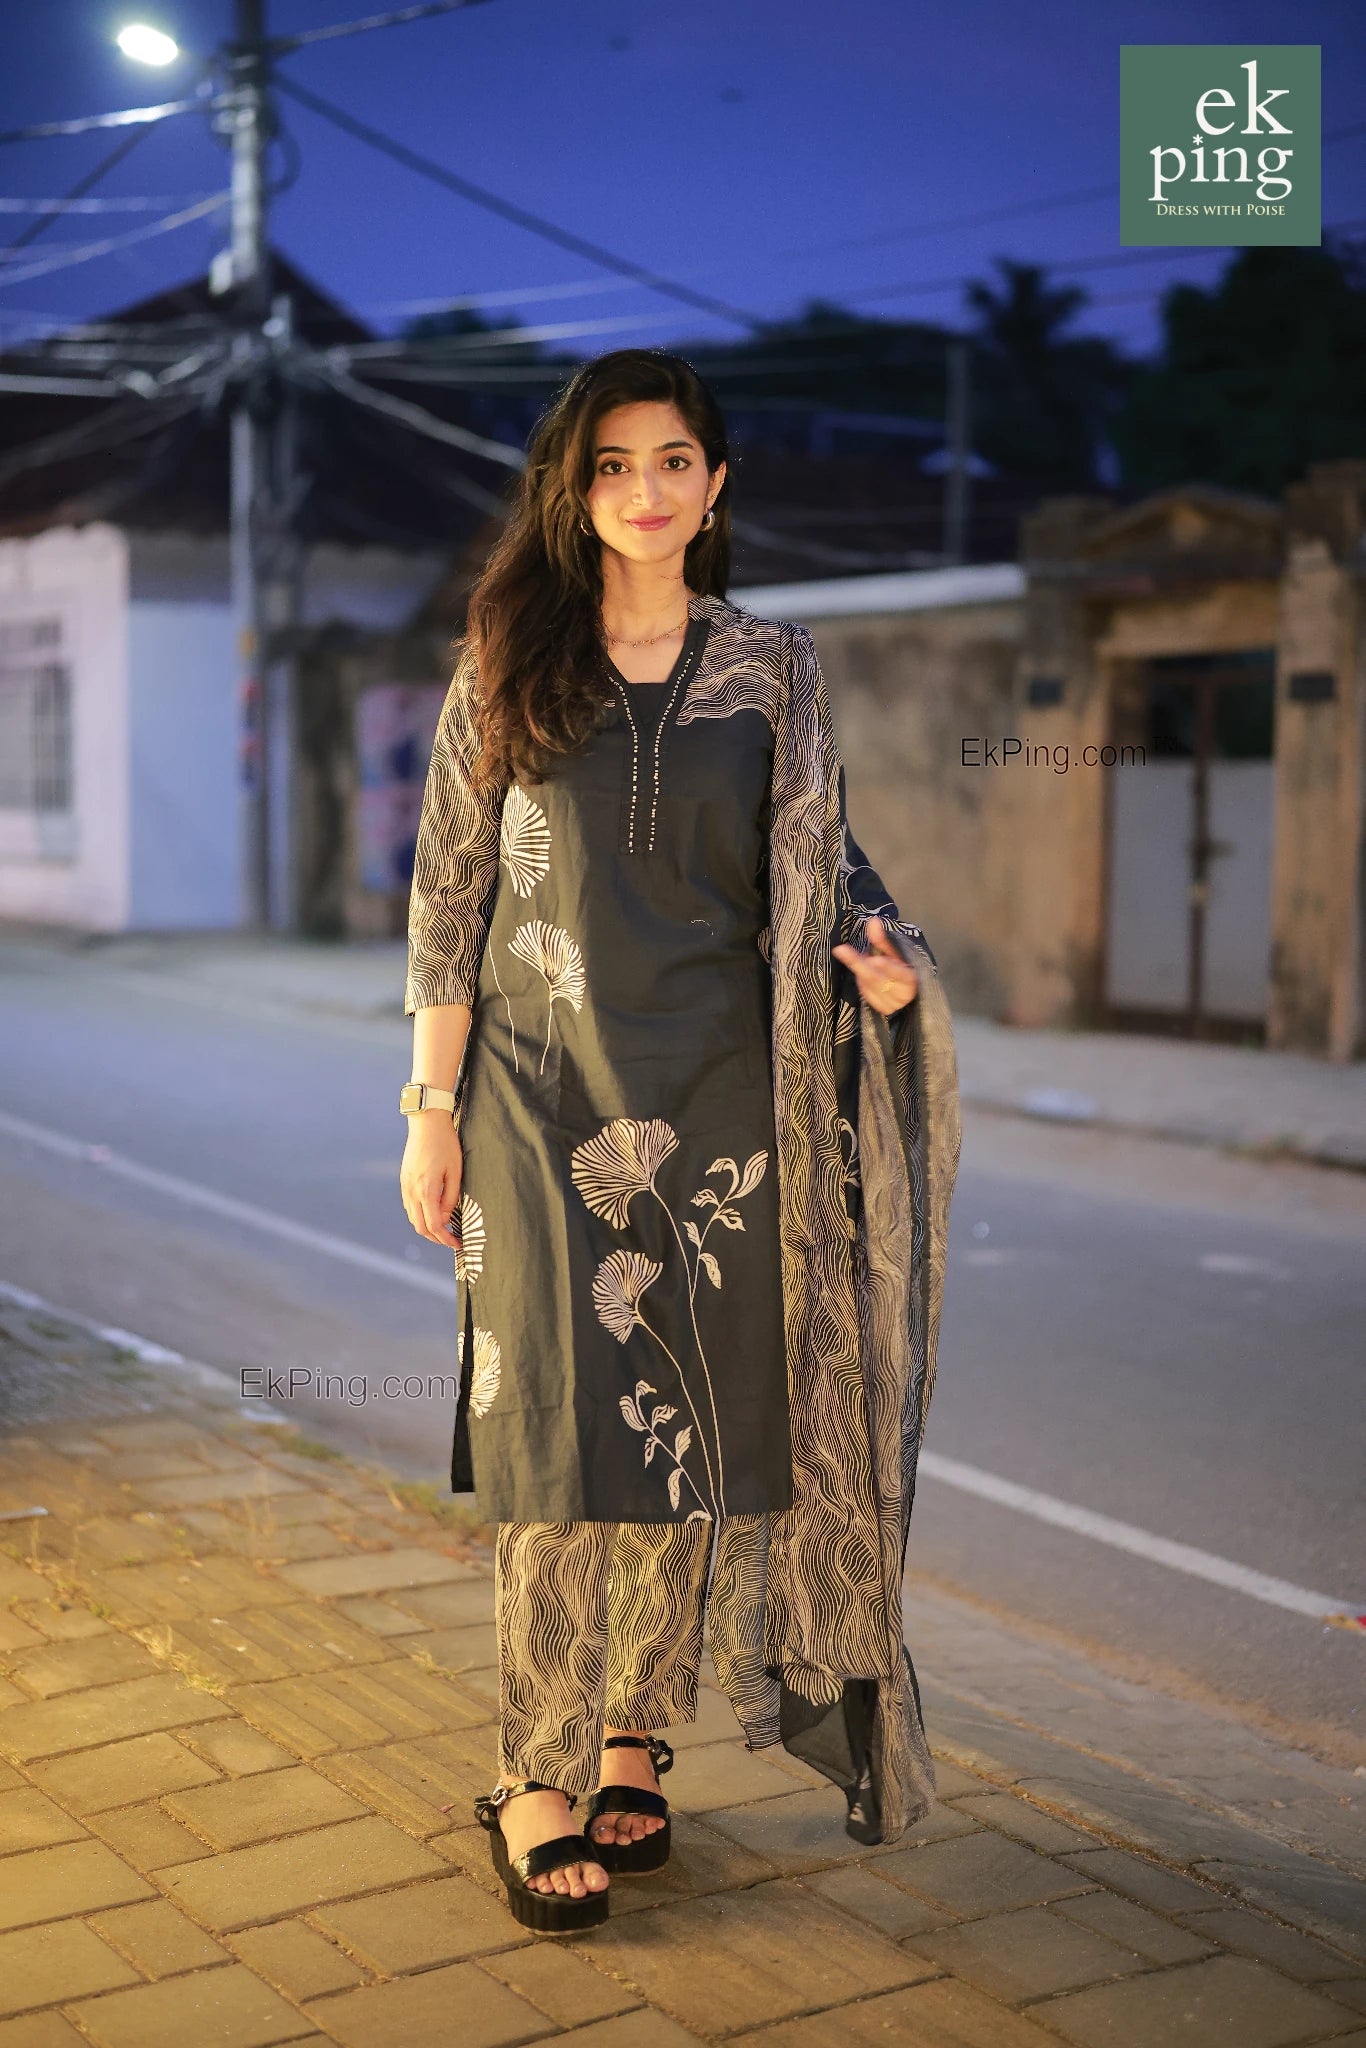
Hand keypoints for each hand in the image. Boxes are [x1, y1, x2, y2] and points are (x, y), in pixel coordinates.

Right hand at [400, 1115, 464, 1247]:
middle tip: (452, 1240)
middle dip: (436, 1238)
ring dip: (427, 1228)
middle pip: (420, 1227)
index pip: (434, 1226)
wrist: (426, 1123)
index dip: (446, 1239)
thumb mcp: (456, 1171)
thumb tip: (446, 1217)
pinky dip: (420, 1216)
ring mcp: (405, 1186)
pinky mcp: (404, 1181)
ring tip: (445, 1228)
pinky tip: (433, 1212)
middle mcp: (412, 1191)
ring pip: (413, 1218)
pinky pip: (410, 1207)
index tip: (458, 1243)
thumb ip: (450, 1197)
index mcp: (426, 1190)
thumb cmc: (445, 1144)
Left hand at [831, 915, 918, 1015]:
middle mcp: (903, 994)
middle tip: (841, 949)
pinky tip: (862, 975)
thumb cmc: (902, 966)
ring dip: (860, 972)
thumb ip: (884, 940)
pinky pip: (865, 995)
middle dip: (859, 964)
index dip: (888, 967)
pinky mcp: (882, 1010)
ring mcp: (892, 1005)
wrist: (906, 991)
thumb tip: (873, 921)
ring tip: (859, 959)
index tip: (875, 959)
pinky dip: (861, 983)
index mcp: (912, 978)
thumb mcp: (895, 953)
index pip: (900, 974)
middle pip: (878, 979)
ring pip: (869, 987)